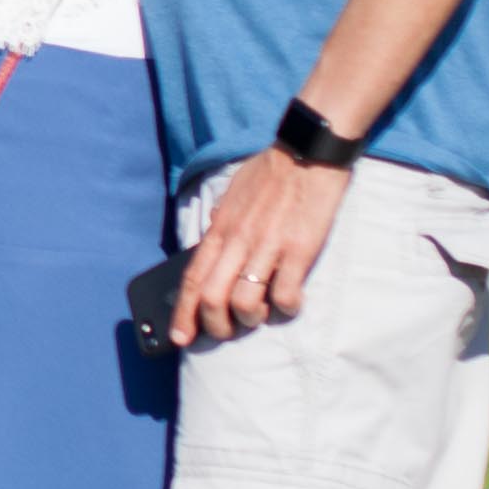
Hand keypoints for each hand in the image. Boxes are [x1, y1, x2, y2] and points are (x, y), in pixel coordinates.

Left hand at [168, 148, 349, 344]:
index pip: (193, 278)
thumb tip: (211, 236)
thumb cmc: (271, 171)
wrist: (308, 152)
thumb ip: (221, 220)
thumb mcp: (233, 193)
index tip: (180, 336)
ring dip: (250, 318)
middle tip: (226, 332)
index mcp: (220, 228)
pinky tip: (290, 303)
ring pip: (245, 302)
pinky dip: (286, 308)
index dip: (184, 312)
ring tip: (260, 313)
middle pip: (213, 298)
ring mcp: (268, 247)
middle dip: (215, 326)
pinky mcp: (299, 250)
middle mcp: (239, 240)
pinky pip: (285, 294)